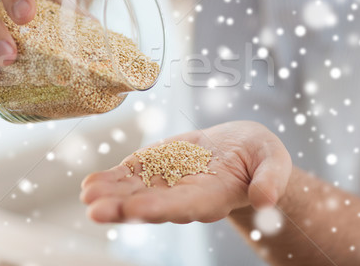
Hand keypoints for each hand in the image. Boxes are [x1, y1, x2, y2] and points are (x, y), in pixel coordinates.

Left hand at [81, 121, 291, 223]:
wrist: (240, 148)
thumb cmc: (260, 156)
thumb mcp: (273, 160)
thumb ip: (270, 179)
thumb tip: (266, 199)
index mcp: (213, 197)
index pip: (185, 207)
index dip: (161, 208)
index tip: (138, 212)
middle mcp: (184, 196)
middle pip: (152, 205)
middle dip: (123, 208)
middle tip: (96, 211)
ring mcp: (168, 182)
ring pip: (135, 192)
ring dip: (110, 195)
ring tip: (86, 195)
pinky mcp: (156, 167)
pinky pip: (130, 175)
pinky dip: (111, 179)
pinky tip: (89, 184)